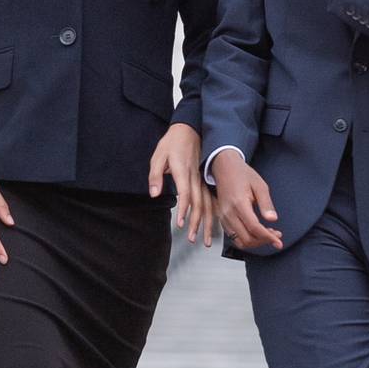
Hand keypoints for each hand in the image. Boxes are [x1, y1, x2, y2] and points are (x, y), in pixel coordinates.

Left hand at [149, 123, 218, 247]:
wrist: (188, 128)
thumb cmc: (172, 142)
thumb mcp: (158, 156)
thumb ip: (155, 176)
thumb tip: (154, 194)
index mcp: (183, 170)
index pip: (185, 194)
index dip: (183, 210)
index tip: (180, 224)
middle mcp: (195, 176)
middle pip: (199, 203)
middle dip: (196, 222)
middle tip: (192, 238)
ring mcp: (202, 178)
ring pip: (207, 203)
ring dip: (207, 221)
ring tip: (205, 238)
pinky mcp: (205, 178)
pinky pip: (211, 198)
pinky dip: (213, 212)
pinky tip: (214, 223)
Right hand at [211, 150, 282, 250]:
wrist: (224, 167)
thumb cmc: (242, 174)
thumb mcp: (259, 185)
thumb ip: (266, 203)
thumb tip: (272, 219)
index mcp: (239, 203)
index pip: (254, 228)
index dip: (268, 237)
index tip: (279, 242)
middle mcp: (228, 213)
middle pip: (247, 239)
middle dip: (263, 241)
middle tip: (275, 236)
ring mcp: (223, 217)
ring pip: (239, 241)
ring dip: (255, 242)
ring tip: (267, 235)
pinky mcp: (222, 219)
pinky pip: (233, 236)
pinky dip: (246, 239)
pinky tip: (256, 232)